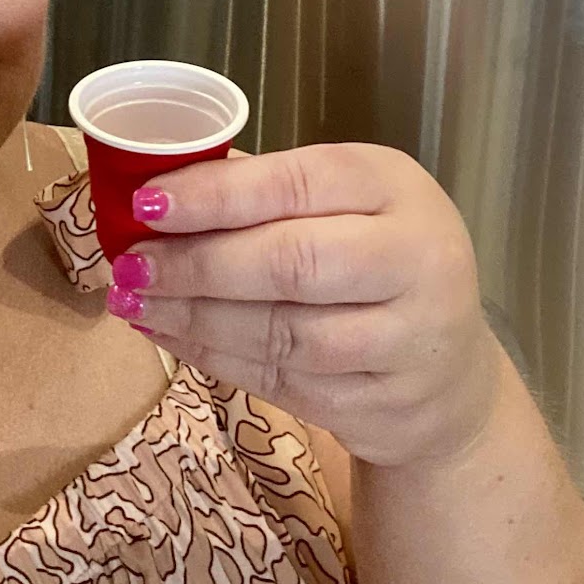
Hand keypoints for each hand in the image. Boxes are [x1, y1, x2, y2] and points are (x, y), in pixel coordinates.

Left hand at [108, 143, 502, 467]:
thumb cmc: (380, 261)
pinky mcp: (383, 406)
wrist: (453, 376)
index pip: (297, 183)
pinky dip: (214, 357)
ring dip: (194, 317)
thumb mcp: (347, 202)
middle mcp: (415, 259)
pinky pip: (281, 381)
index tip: (146, 203)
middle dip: (196, 264)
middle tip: (130, 264)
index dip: (216, 195)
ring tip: (133, 302)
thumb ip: (269, 188)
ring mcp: (407, 341)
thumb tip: (164, 177)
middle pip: (291, 262)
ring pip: (281, 332)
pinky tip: (171, 335)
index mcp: (395, 187)